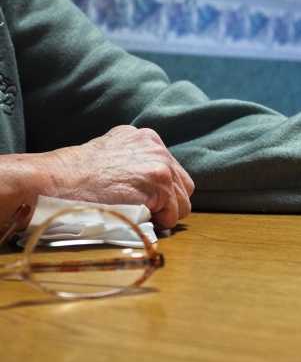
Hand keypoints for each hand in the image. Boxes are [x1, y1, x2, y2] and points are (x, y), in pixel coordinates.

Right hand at [45, 126, 193, 228]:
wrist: (55, 182)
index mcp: (145, 138)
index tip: (145, 202)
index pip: (173, 172)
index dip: (162, 193)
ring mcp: (159, 161)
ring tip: (137, 214)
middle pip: (183, 186)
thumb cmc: (76, 178)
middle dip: (168, 203)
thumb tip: (150, 187)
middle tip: (144, 211)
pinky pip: (173, 214)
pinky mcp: (158, 180)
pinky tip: (137, 217)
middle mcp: (155, 145)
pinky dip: (159, 223)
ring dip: (163, 214)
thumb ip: (134, 164)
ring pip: (182, 202)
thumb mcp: (110, 156)